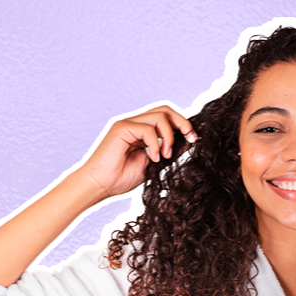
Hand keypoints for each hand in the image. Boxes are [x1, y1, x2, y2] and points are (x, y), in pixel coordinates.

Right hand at [77, 105, 196, 199]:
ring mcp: (128, 124)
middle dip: (183, 123)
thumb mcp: (155, 164)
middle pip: (165, 109)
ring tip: (165, 156)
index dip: (184, 124)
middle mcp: (136, 123)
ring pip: (159, 116)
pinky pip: (147, 128)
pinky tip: (153, 158)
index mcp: (143, 131)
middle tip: (191, 139)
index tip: (196, 138)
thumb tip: (189, 141)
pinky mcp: (121, 128)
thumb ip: (169, 151)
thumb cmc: (121, 178)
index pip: (167, 117)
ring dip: (169, 137)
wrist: (100, 186)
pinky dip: (156, 144)